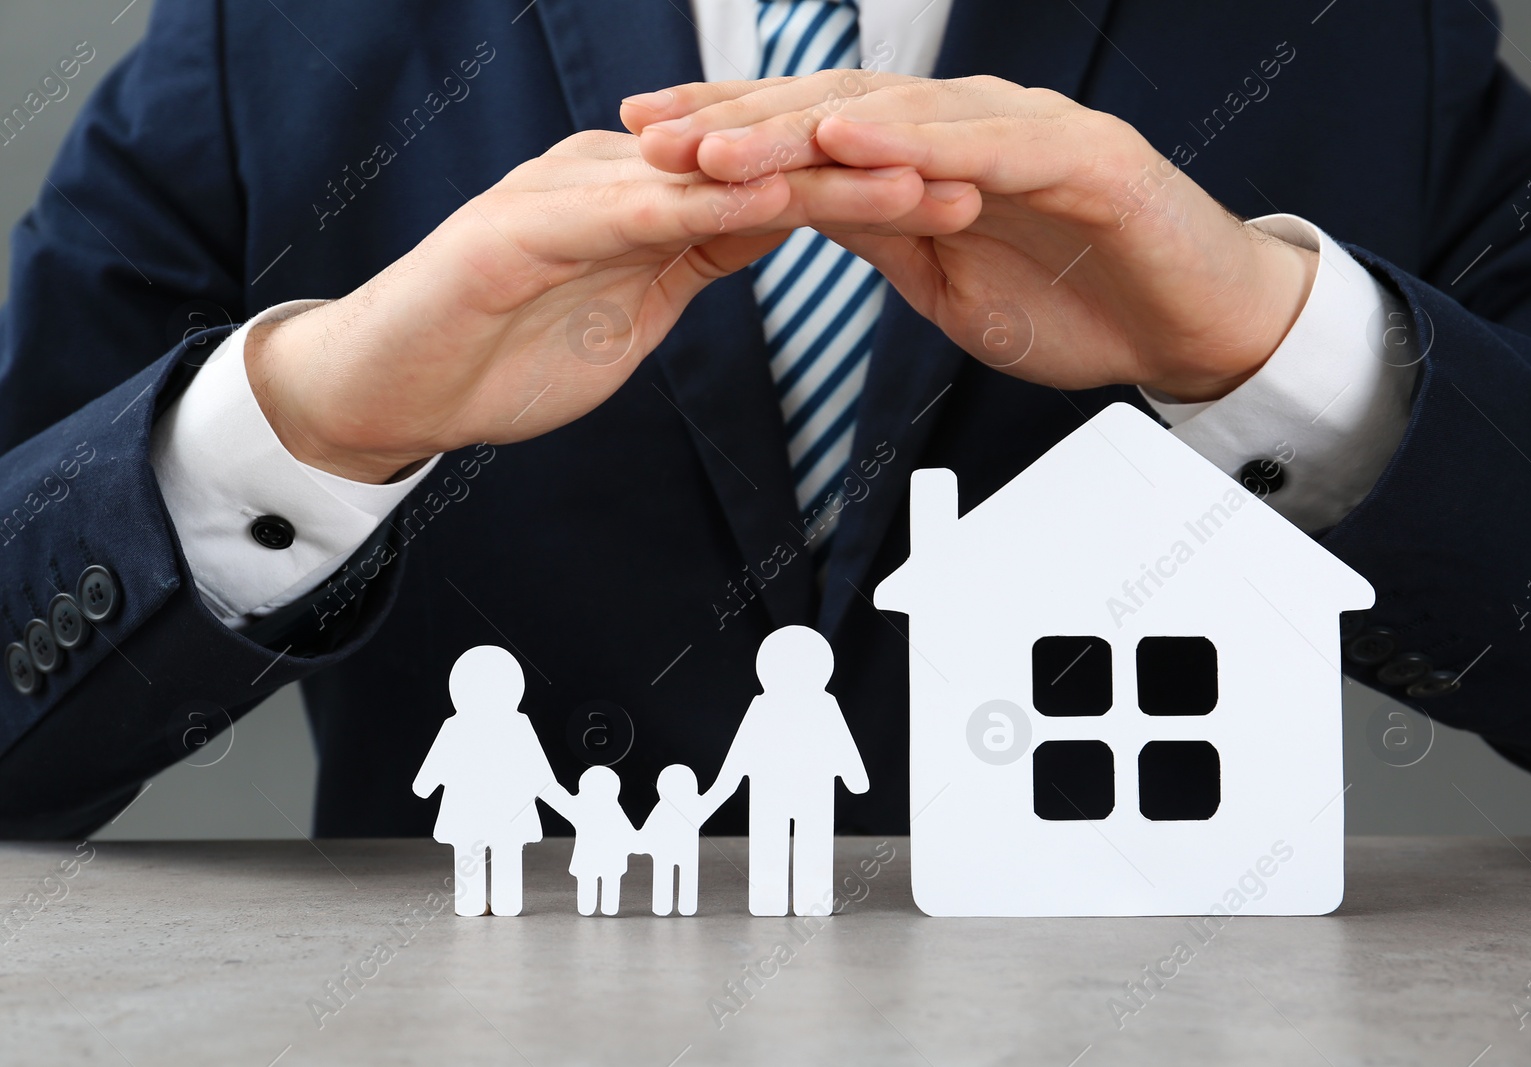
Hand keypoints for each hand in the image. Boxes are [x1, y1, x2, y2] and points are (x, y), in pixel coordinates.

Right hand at [246, 130, 975, 482]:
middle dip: (866, 165)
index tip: (956, 198)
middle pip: (759, 160)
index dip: (866, 184)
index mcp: (644, 194)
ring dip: (808, 170)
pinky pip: (628, 209)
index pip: (773, 179)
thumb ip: (699, 252)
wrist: (388, 384)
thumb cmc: (501, 349)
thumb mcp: (634, 302)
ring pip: (710, 171)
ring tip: (901, 174)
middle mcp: (614, 173)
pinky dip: (700, 202)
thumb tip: (776, 218)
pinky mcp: (522, 224)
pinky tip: (767, 198)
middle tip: (968, 172)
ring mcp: (567, 190)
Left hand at [626, 73, 1316, 402]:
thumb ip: (876, 230)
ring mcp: (1024, 130)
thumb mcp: (944, 277)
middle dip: (734, 120)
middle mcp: (968, 124)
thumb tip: (791, 207)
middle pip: (833, 105)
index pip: (812, 129)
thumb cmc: (1079, 301)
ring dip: (798, 126)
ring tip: (718, 142)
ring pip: (894, 115)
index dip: (727, 132)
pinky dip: (912, 140)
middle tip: (649, 132)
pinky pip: (983, 145)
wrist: (1193, 326)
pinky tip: (846, 137)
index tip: (643, 143)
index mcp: (932, 154)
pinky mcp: (1080, 155)